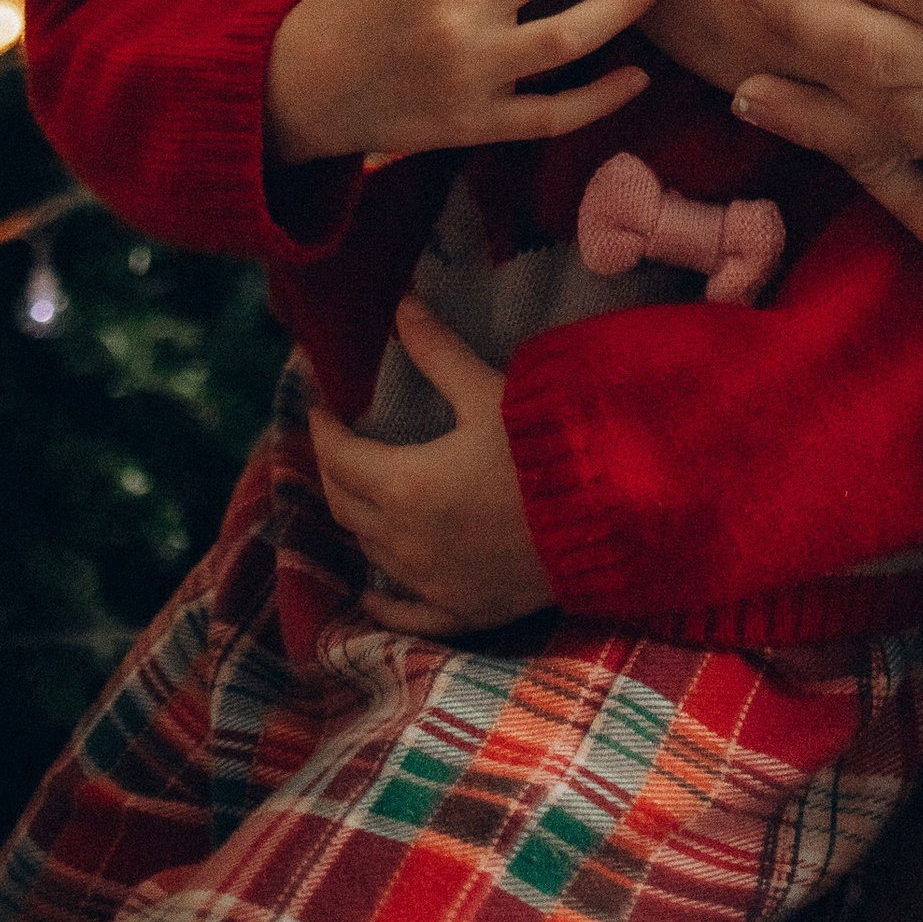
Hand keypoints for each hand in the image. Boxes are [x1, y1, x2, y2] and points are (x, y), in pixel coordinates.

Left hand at [307, 299, 555, 633]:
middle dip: (334, 469)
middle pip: (344, 505)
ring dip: (359, 518)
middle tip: (339, 442)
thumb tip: (401, 307)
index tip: (321, 406)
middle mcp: (403, 541)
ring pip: (370, 551)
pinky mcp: (459, 612)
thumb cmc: (543, 451)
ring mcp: (429, 584)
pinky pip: (404, 614)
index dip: (323, 428)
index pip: (338, 457)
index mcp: (403, 485)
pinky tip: (372, 593)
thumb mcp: (488, 392)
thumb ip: (439, 352)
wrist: (601, 521)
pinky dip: (382, 600)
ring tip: (363, 491)